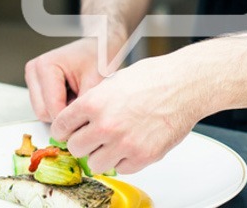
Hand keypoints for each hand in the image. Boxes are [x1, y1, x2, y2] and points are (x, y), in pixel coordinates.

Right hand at [24, 38, 104, 121]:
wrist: (101, 44)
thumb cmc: (99, 56)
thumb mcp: (96, 82)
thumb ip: (84, 107)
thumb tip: (77, 130)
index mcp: (45, 66)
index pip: (51, 107)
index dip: (69, 120)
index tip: (85, 122)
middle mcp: (34, 71)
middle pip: (42, 112)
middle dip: (64, 116)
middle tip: (85, 106)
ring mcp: (33, 78)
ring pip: (42, 112)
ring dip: (62, 112)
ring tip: (79, 97)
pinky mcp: (37, 85)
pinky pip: (45, 107)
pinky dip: (60, 107)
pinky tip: (73, 96)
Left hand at [50, 52, 203, 173]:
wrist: (184, 85)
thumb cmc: (154, 78)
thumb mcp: (114, 81)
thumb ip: (94, 101)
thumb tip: (80, 116)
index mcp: (94, 102)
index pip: (62, 125)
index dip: (64, 129)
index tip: (68, 131)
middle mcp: (106, 125)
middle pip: (75, 147)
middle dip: (82, 142)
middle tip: (91, 137)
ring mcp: (124, 143)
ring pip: (95, 164)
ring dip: (101, 155)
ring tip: (113, 142)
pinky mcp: (142, 156)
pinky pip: (121, 169)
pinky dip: (123, 160)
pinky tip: (131, 144)